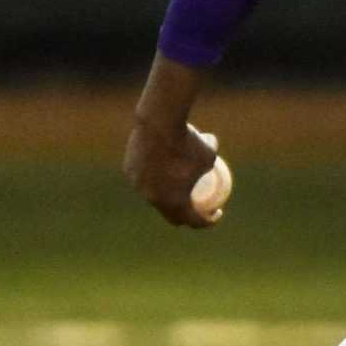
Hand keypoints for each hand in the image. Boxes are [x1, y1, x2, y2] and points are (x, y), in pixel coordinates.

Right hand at [123, 114, 222, 229]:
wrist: (158, 123)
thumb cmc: (188, 141)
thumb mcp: (209, 154)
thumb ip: (212, 163)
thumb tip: (215, 164)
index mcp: (175, 202)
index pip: (193, 220)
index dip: (207, 221)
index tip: (216, 213)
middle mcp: (153, 199)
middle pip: (171, 215)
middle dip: (185, 216)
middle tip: (196, 206)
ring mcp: (139, 186)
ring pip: (154, 195)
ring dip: (166, 195)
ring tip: (176, 186)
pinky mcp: (129, 171)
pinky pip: (143, 177)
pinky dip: (153, 176)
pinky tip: (159, 166)